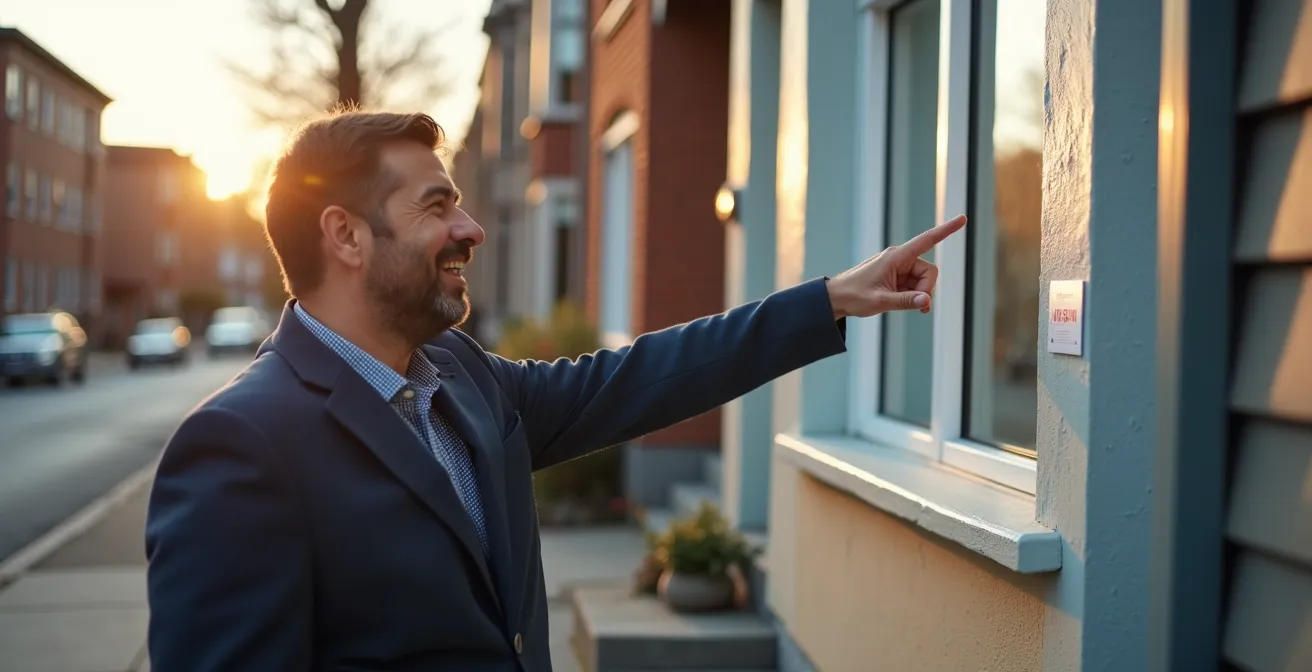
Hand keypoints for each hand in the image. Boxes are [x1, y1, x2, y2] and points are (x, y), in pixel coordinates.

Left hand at [826, 215, 966, 318]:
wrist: (836, 298)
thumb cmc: (854, 296)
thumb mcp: (881, 301)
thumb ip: (906, 301)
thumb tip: (926, 302)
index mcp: (896, 257)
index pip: (926, 240)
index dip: (946, 230)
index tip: (963, 219)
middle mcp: (899, 258)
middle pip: (929, 271)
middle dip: (926, 289)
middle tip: (915, 306)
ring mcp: (898, 267)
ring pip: (923, 280)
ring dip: (919, 295)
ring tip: (902, 305)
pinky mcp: (896, 276)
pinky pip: (914, 285)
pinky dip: (914, 296)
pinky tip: (909, 306)